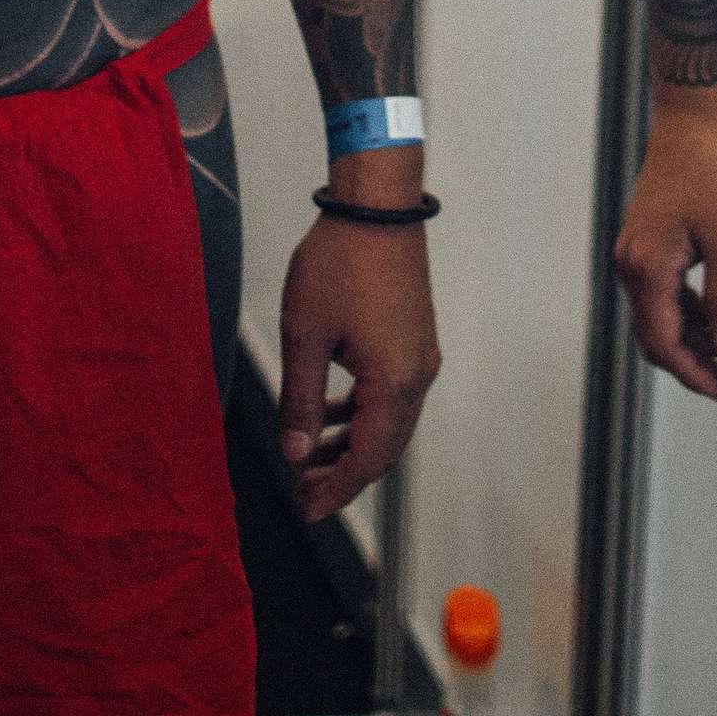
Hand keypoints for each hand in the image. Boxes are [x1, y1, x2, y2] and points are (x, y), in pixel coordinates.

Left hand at [278, 219, 439, 524]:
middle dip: (343, 474)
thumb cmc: (341, 261)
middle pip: (384, 447)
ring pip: (388, 421)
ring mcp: (420, 355)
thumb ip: (301, 402)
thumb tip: (296, 453)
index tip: (307, 510)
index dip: (336, 490)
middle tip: (304, 493)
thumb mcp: (306, 336)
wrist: (376, 206)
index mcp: (394, 381)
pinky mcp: (414, 337)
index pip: (368, 459)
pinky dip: (363, 411)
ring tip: (310, 456)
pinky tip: (332, 411)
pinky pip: (391, 392)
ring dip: (352, 442)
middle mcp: (417, 374)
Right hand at [614, 86, 716, 399]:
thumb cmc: (713, 169)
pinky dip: (691, 310)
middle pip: (656, 337)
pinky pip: (664, 290)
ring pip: (661, 315)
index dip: (694, 375)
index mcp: (647, 269)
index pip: (664, 345)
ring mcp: (637, 250)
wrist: (694, 114)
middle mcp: (632, 263)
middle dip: (695, 364)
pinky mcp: (649, 237)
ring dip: (695, 338)